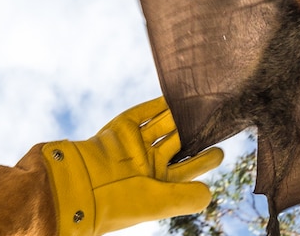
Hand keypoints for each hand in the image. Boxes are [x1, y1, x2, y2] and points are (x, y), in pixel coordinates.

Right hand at [42, 97, 223, 234]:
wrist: (79, 187)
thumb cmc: (119, 203)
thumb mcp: (158, 203)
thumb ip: (185, 198)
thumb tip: (210, 193)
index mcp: (157, 183)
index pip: (187, 169)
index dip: (204, 160)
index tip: (220, 151)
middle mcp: (147, 163)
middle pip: (178, 143)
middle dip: (195, 131)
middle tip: (215, 118)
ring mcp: (135, 144)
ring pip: (164, 125)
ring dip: (181, 114)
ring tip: (202, 102)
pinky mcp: (122, 128)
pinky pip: (144, 113)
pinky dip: (159, 104)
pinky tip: (176, 96)